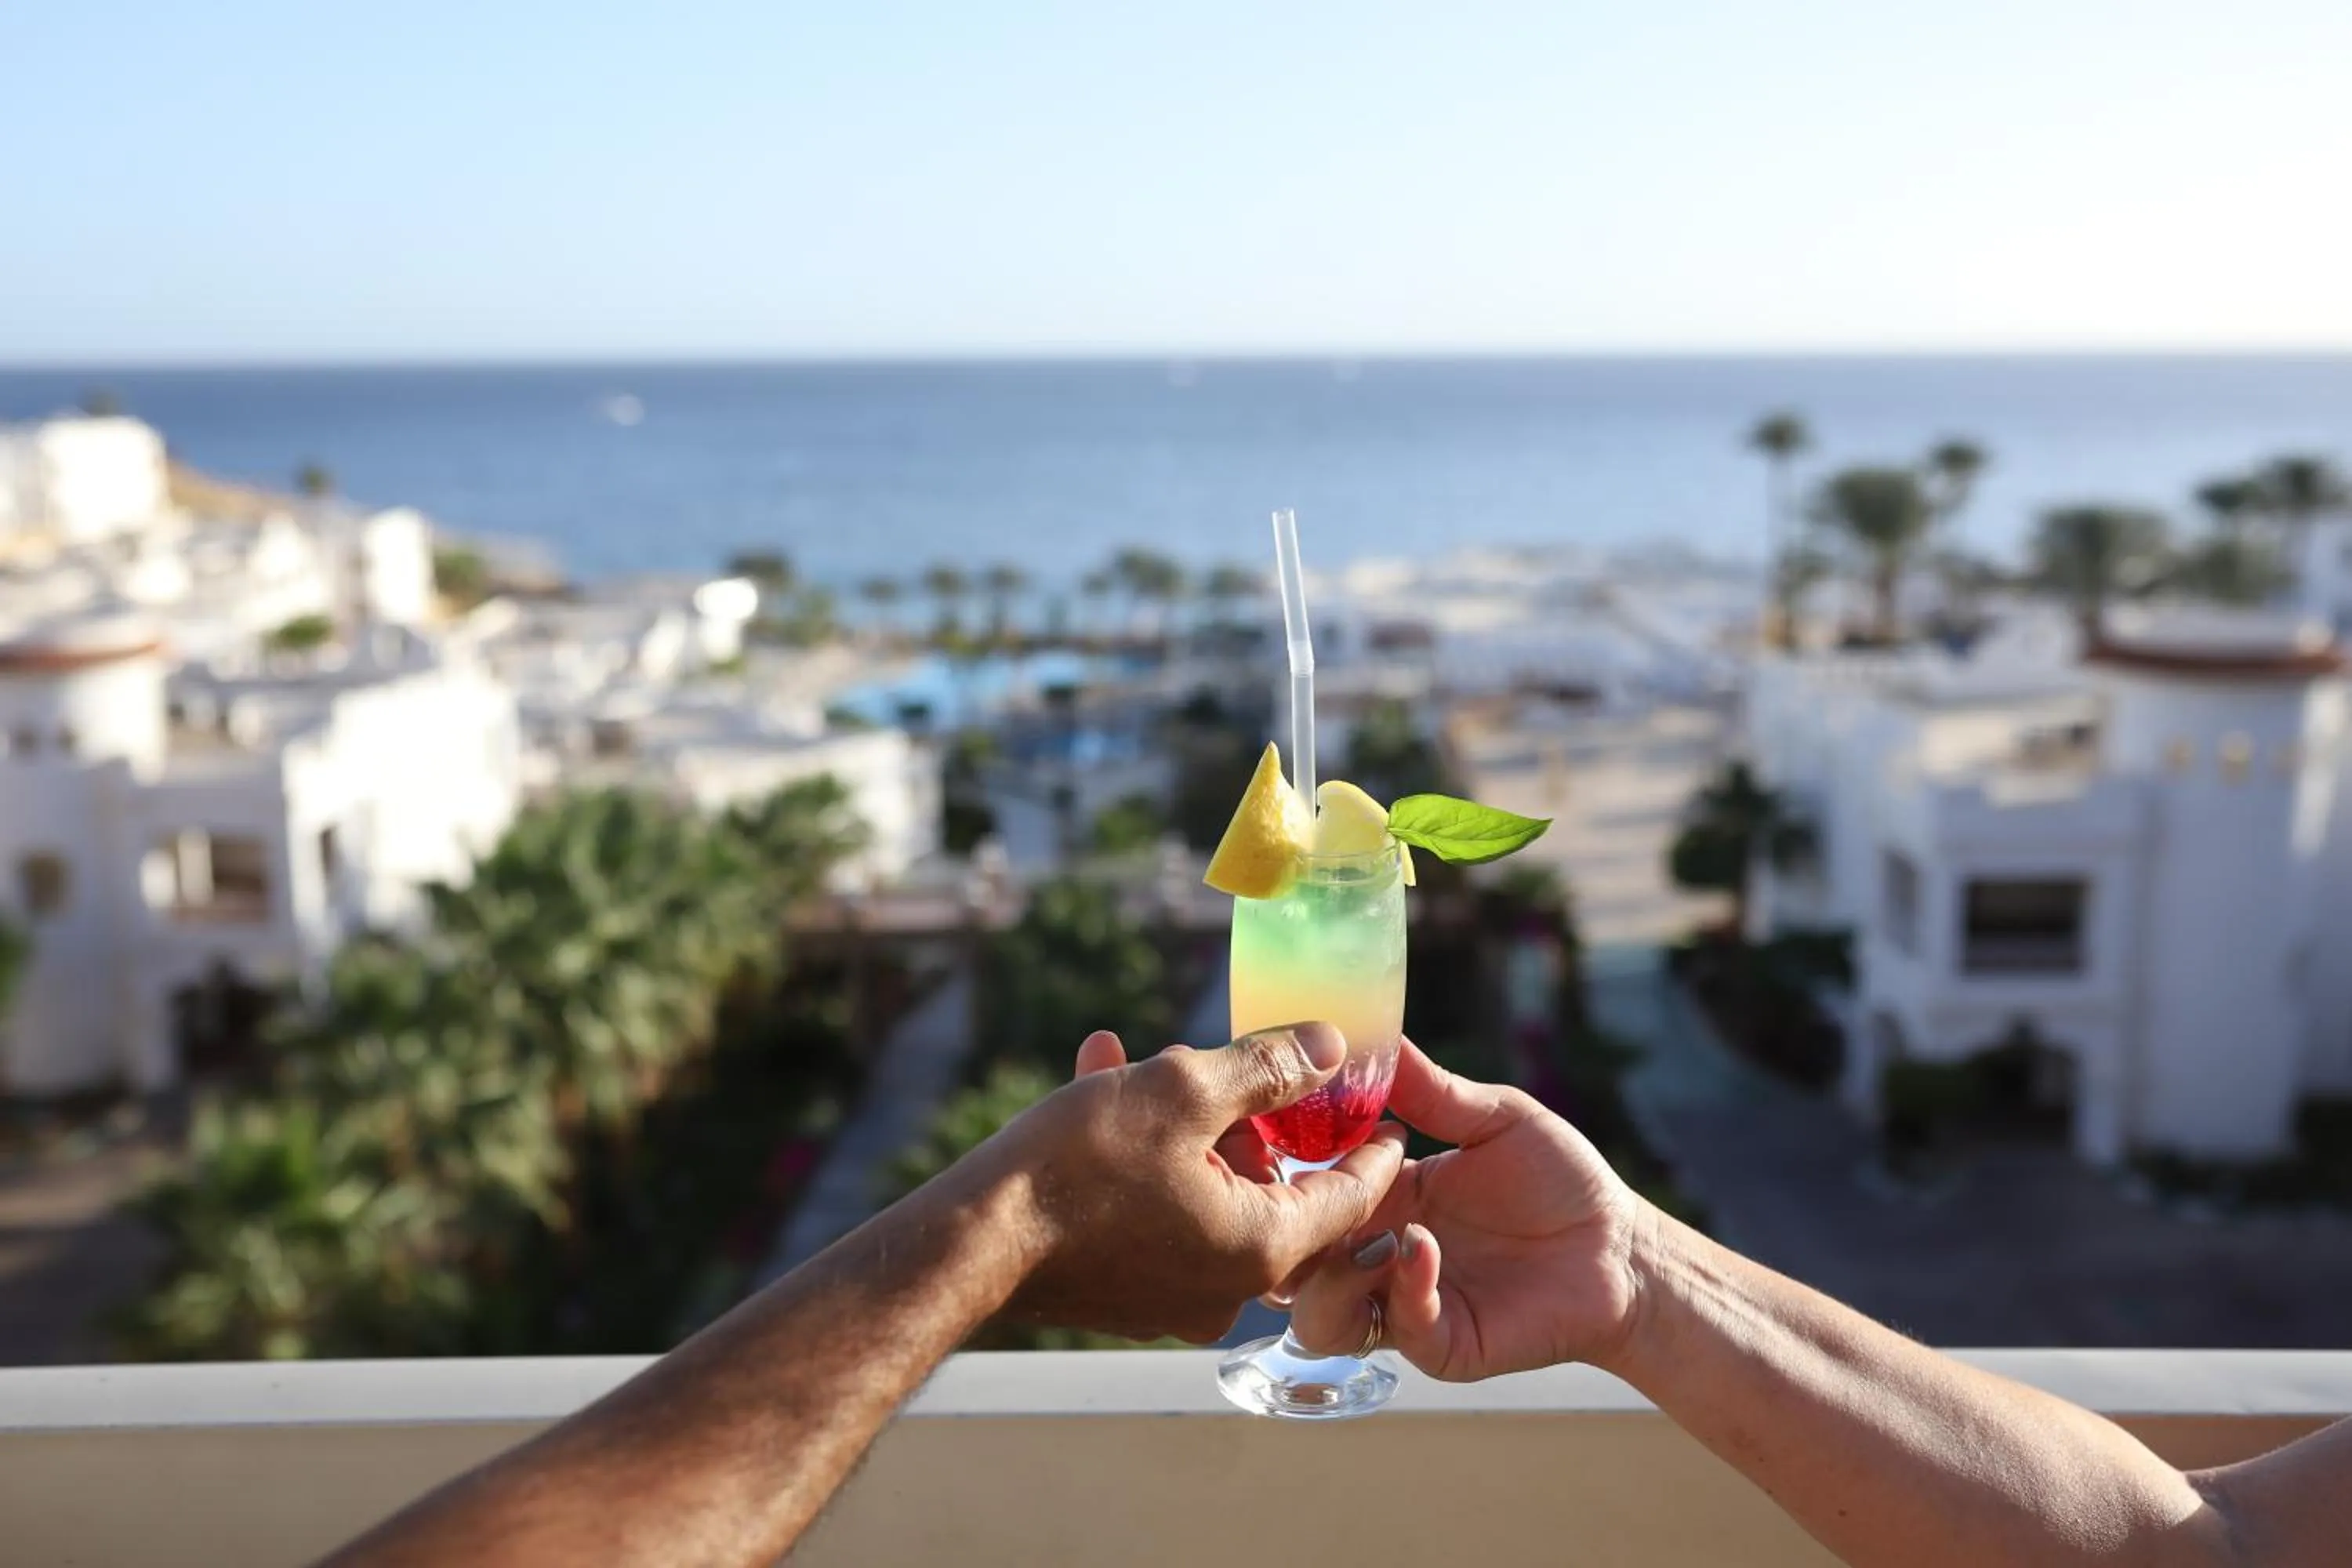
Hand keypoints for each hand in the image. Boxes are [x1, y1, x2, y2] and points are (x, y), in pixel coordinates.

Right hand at [946, 1022, 1406, 1343]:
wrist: (966, 1243)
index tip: (1384, 1110)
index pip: (1351, 1195)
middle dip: (1245, 1116)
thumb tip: (1330, 1047)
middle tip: (1218, 1062)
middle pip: (1270, 1187)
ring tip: (1133, 1062)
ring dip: (1182, 1123)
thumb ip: (1268, 1068)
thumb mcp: (1183, 1091)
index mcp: (1263, 1246)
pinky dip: (1143, 1156)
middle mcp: (1228, 1287)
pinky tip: (1099, 1085)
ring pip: (1205, 1189)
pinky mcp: (1125, 1292)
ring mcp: (1174, 1297)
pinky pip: (1158, 1211)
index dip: (1369, 1142)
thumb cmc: (1077, 1168)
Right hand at [1288, 1041, 1645, 1379]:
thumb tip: (1374, 1034)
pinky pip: (1399, 1327)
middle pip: (1290, 1263)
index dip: (1282, 1169)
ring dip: (1332, 1274)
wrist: (1621, 1247)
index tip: (1282, 1130)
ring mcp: (1405, 1305)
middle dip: (1287, 1231)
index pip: (1304, 1193)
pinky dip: (1403, 1286)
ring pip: (1319, 1319)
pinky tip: (1422, 1245)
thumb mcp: (1493, 1119)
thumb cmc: (1561, 1181)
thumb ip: (1429, 1090)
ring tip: (1375, 1231)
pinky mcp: (1444, 1344)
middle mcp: (1378, 1256)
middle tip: (1308, 1190)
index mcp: (1382, 1200)